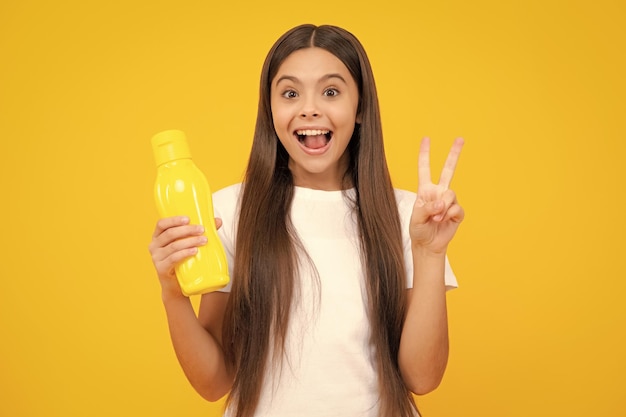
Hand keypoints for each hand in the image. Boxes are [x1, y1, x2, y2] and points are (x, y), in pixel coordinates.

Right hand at [148, 216, 220, 296]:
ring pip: (173, 246)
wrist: (176, 286)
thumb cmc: (182, 261)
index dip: (174, 220)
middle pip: (170, 234)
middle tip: (202, 230)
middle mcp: (154, 246)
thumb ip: (200, 232)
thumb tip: (218, 221)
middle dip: (188, 230)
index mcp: (158, 236)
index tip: (188, 219)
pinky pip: (173, 258)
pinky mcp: (161, 269)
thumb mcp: (189, 244)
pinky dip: (185, 253)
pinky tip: (194, 251)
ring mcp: (156, 258)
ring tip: (204, 240)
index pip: (162, 224)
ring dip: (190, 241)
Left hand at [410, 137, 464, 253]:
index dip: (425, 154)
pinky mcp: (457, 212)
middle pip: (448, 170)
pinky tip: (444, 221)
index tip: (426, 138)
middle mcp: (438, 192)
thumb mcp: (416, 219)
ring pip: (451, 194)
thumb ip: (427, 209)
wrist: (428, 245)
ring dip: (443, 207)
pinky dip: (450, 215)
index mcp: (425, 190)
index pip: (424, 169)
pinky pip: (457, 208)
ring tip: (436, 218)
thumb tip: (441, 203)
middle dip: (454, 154)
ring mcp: (448, 202)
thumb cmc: (419, 230)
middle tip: (461, 138)